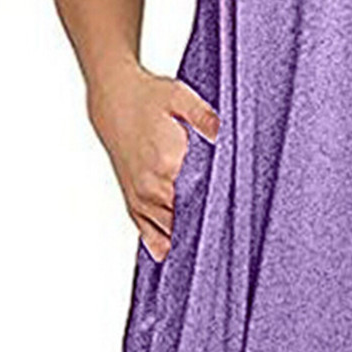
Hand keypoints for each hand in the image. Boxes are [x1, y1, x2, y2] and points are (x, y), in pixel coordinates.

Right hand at [87, 61, 219, 261]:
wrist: (112, 95)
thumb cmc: (146, 96)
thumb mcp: (180, 96)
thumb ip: (204, 117)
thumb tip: (224, 135)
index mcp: (167, 163)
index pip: (200, 200)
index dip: (220, 212)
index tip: (239, 222)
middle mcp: (151, 185)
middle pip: (185, 220)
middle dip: (207, 229)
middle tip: (232, 244)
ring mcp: (140, 194)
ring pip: (165, 230)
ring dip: (185, 238)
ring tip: (210, 255)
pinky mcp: (131, 196)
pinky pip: (144, 229)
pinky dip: (159, 241)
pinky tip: (172, 253)